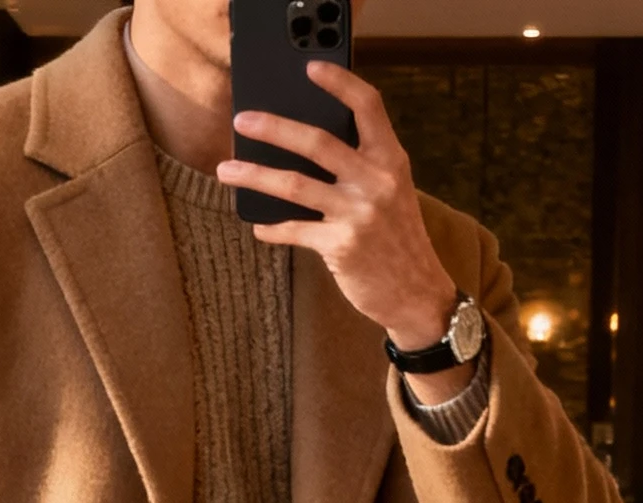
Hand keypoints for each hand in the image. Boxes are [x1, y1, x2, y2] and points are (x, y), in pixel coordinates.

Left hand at [218, 64, 474, 403]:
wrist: (416, 293)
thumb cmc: (397, 238)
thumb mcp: (392, 192)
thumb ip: (362, 165)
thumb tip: (306, 145)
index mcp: (390, 159)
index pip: (368, 106)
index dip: (340, 83)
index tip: (311, 68)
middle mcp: (376, 181)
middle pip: (317, 141)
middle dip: (274, 128)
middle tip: (242, 121)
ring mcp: (358, 214)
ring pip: (294, 185)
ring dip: (255, 175)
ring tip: (226, 171)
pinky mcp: (340, 246)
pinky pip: (295, 230)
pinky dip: (273, 229)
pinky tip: (259, 227)